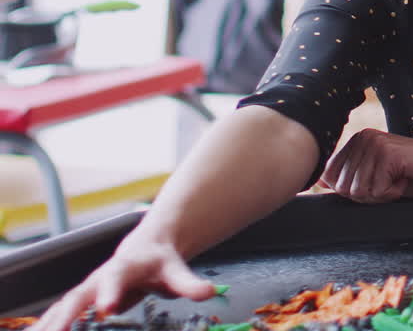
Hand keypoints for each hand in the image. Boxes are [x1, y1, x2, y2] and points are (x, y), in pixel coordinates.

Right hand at [32, 237, 214, 330]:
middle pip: (79, 295)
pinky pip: (61, 314)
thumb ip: (189, 283)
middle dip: (66, 315)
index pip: (115, 278)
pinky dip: (49, 325)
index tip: (106, 308)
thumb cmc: (159, 260)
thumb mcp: (176, 270)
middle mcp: (100, 278)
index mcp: (124, 268)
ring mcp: (87, 289)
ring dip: (50, 323)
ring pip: (63, 307)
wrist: (148, 245)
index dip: (109, 293)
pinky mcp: (82, 300)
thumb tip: (208, 291)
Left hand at [319, 129, 412, 202]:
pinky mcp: (388, 153)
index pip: (331, 179)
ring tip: (401, 179)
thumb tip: (318, 183)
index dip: (357, 192)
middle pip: (343, 187)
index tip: (382, 182)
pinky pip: (375, 191)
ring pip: (358, 191)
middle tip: (394, 181)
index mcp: (356, 140)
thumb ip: (350, 178)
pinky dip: (393, 194)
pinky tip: (407, 179)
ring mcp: (375, 143)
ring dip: (382, 195)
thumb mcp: (377, 179)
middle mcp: (362, 137)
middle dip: (369, 195)